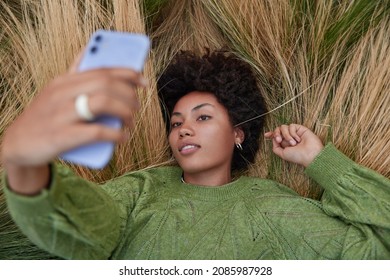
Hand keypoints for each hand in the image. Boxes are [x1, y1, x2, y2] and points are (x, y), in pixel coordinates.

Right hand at [1, 54, 146, 192]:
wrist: (17, 146)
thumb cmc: (45, 118)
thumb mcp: (55, 92)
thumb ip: (73, 74)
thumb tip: (88, 51)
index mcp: (63, 81)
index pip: (101, 70)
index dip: (127, 73)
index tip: (143, 81)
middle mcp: (61, 93)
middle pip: (106, 84)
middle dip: (129, 95)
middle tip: (136, 108)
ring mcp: (60, 114)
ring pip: (103, 103)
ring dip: (125, 112)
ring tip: (131, 122)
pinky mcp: (61, 136)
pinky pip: (96, 132)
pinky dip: (115, 134)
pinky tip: (123, 138)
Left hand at [264, 124, 323, 166]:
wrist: (310, 154)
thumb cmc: (297, 156)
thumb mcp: (283, 154)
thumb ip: (276, 147)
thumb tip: (273, 139)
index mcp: (285, 144)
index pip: (276, 136)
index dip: (271, 134)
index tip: (266, 135)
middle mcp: (289, 138)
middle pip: (278, 130)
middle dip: (276, 134)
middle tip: (279, 140)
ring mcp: (294, 133)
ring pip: (283, 127)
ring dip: (286, 136)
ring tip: (293, 143)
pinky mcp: (300, 128)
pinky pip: (291, 126)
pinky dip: (293, 133)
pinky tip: (298, 139)